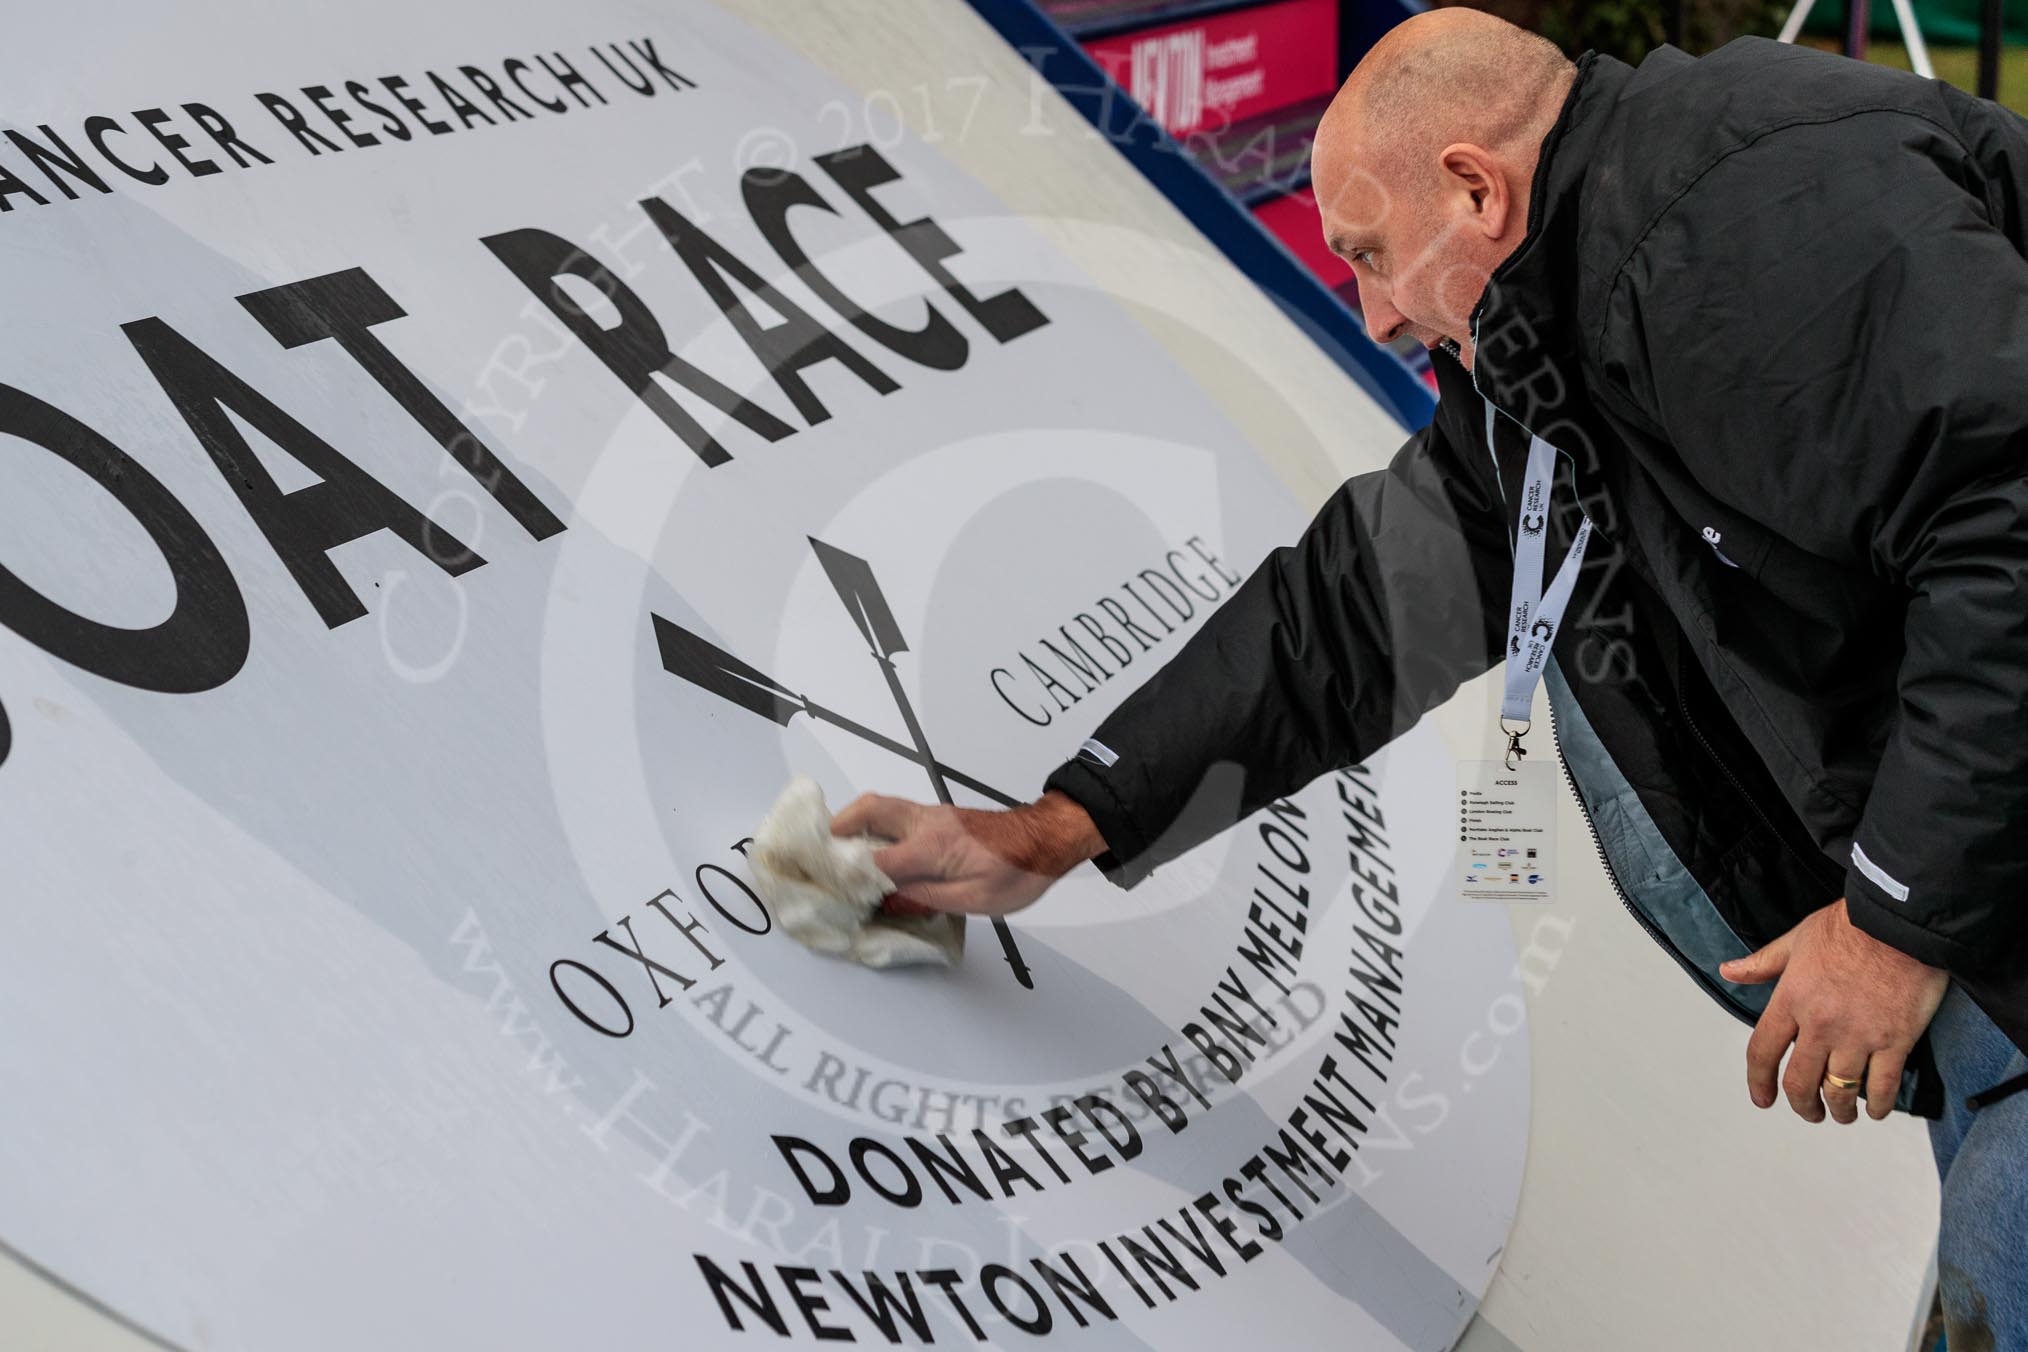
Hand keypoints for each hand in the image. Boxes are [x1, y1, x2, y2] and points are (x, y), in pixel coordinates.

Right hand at [830, 790, 1105, 916]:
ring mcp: (932, 816)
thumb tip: (890, 901)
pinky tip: (873, 848)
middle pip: (869, 811)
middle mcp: (926, 823)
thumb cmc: (1019, 870)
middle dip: (838, 827)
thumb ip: (927, 898)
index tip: (831, 889)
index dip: (850, 876)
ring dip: (855, 823)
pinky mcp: (938, 817)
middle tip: (819, 848)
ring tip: (839, 850)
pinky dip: (875, 825)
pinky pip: (896, 814)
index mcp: (933, 847)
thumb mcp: (975, 900)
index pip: (877, 861)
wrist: (1046, 838)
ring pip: (881, 807)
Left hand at [1719, 898, 1947, 1123]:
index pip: (1762, 1051)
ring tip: (1842, 1115)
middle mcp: (1820, 1024)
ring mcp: (1858, 1036)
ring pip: (1840, 1091)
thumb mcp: (1797, 938)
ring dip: (1840, 1110)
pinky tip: (1877, 1110)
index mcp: (1791, 1000)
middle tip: (1809, 1113)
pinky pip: (1884, 1086)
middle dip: (1802, 1105)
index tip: (1761, 1099)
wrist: (1900, 922)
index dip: (1758, 1081)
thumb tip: (1729, 971)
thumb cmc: (1849, 926)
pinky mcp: (1896, 1041)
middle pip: (1800, 1082)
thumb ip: (1763, 963)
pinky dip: (1879, 1105)